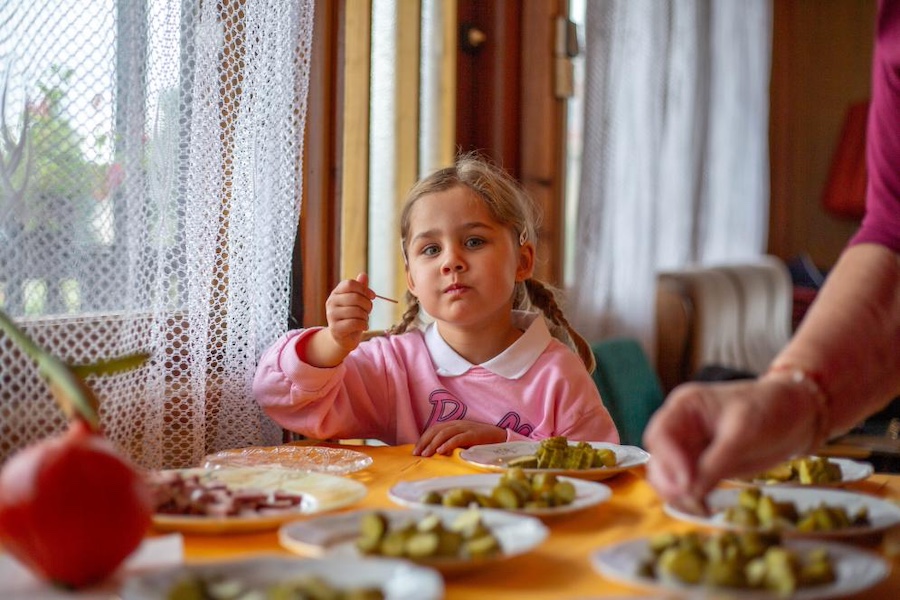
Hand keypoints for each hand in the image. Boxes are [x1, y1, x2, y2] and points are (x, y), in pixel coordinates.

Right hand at [324, 272, 375, 353]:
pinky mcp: (335, 329)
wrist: (344, 338)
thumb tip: (363, 275)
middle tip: (369, 311)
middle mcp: (331, 302)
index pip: (350, 284)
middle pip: (355, 297)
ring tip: (364, 320)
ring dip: (366, 317)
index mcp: (336, 292)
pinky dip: (364, 325)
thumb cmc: (352, 317)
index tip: (372, 296)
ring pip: (357, 311)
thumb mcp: (357, 301)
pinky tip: (363, 327)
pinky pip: (355, 323)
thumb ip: (360, 288)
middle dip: (368, 305)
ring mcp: (331, 316)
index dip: (364, 289)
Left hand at [413, 421, 506, 456]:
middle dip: (425, 442)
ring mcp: (466, 428)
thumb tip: (437, 455)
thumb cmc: (481, 442)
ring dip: (433, 444)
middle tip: (416, 454)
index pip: (434, 429)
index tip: (415, 450)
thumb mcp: (464, 442)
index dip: (424, 438)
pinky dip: (447, 444)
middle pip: (436, 430)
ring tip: (426, 454)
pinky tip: (440, 451)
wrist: (502, 438)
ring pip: (444, 433)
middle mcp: (458, 424)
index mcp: (454, 424)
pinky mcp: (473, 434)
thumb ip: (451, 445)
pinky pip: (458, 438)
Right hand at [642, 376, 818, 512]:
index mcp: (685, 407)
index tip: (686, 483)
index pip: (661, 434)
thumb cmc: (770, 409)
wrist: (799, 415)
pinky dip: (693, 497)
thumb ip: (715, 461)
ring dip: (679, 494)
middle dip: (669, 481)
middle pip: (659, 458)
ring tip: (700, 507)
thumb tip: (690, 490)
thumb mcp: (743, 433)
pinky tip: (706, 507)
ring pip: (670, 475)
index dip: (667, 459)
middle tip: (690, 501)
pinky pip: (690, 484)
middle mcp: (682, 427)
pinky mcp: (705, 466)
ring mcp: (692, 447)